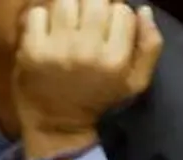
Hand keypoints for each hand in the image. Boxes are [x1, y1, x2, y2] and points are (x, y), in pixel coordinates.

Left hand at [13, 0, 162, 145]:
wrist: (57, 124)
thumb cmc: (99, 99)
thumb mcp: (135, 83)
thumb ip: (149, 46)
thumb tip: (143, 9)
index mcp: (115, 59)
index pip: (122, 11)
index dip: (116, 17)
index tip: (108, 30)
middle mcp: (88, 51)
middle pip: (95, 1)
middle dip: (92, 8)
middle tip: (86, 23)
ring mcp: (58, 49)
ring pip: (66, 1)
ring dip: (68, 10)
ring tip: (67, 26)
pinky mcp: (32, 49)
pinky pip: (38, 14)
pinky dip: (42, 20)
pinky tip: (47, 34)